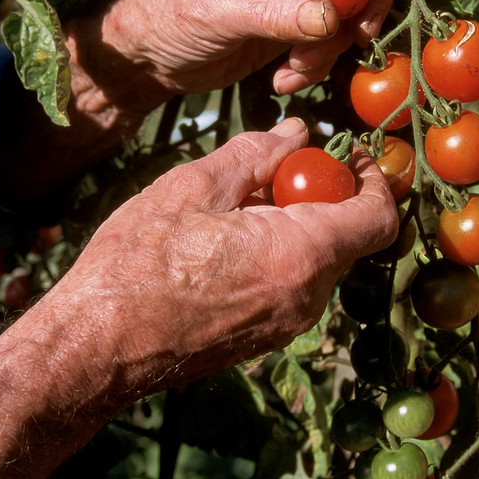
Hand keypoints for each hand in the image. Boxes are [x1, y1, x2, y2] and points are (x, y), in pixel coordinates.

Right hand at [0, 118, 396, 478]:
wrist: (99, 346)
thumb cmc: (138, 263)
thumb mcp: (194, 185)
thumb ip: (257, 153)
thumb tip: (297, 133)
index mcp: (300, 254)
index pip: (379, 217)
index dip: (373, 179)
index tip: (346, 156)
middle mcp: (307, 297)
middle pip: (348, 237)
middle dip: (323, 197)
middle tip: (275, 172)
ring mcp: (287, 325)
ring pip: (319, 263)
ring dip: (298, 227)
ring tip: (237, 208)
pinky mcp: (264, 340)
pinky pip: (293, 287)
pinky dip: (280, 257)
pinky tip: (227, 244)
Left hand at [76, 0, 411, 106]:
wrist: (142, 59)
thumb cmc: (162, 17)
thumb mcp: (217, 11)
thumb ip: (275, 13)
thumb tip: (331, 18)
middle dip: (358, 3)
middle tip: (361, 35)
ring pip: (342, 5)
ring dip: (328, 45)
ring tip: (295, 71)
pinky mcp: (290, 17)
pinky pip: (325, 37)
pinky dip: (314, 62)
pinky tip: (282, 79)